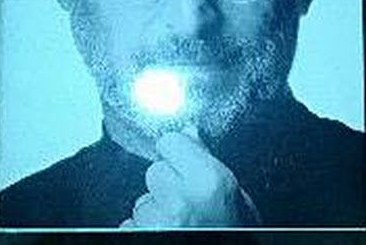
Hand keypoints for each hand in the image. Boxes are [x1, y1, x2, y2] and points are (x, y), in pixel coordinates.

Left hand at [120, 125, 259, 227]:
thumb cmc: (235, 231)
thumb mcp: (233, 194)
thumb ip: (208, 161)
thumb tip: (190, 131)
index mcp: (209, 180)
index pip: (170, 141)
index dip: (177, 152)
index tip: (183, 162)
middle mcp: (181, 199)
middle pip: (154, 170)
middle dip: (166, 182)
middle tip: (186, 200)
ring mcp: (158, 223)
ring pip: (142, 200)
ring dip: (154, 209)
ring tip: (179, 223)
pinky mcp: (139, 238)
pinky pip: (130, 224)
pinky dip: (142, 229)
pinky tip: (166, 234)